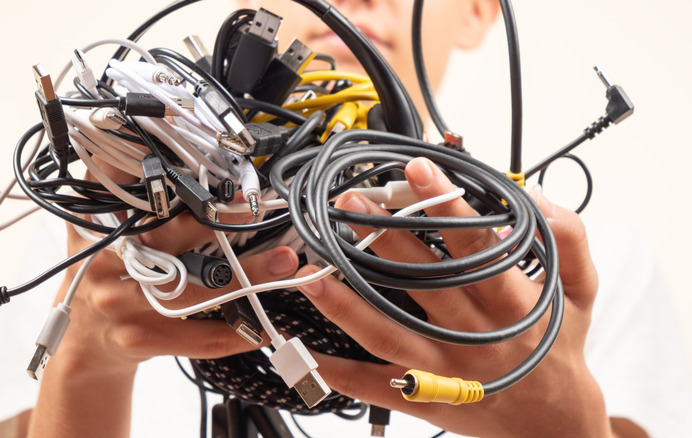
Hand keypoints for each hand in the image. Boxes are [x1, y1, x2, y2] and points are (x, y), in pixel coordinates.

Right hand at [29, 161, 298, 436]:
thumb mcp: (100, 232)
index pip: (123, 183)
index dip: (160, 165)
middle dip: (216, 219)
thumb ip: (124, 193)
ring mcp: (120, 301)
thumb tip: (165, 140)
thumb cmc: (107, 278)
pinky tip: (261, 326)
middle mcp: (107, 258)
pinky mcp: (137, 338)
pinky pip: (194, 335)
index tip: (199, 152)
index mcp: (100, 224)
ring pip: (192, 286)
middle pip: (168, 233)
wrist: (85, 345)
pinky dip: (232, 331)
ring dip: (244, 276)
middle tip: (254, 207)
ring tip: (283, 264)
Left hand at [295, 157, 612, 436]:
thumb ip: (569, 240)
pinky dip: (336, 371)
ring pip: (388, 336)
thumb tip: (539, 198)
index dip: (446, 207)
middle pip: (423, 286)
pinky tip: (302, 349)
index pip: (477, 249)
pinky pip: (373, 387)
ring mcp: (445, 371)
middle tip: (349, 205)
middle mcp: (475, 338)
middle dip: (383, 241)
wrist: (554, 423)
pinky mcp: (423, 398)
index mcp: (514, 306)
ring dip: (346, 305)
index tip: (417, 171)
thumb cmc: (560, 349)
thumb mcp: (582, 293)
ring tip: (311, 275)